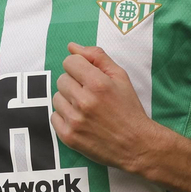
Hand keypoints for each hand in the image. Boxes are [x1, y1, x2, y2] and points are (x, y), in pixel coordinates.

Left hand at [51, 42, 167, 176]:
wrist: (136, 144)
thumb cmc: (129, 109)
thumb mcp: (120, 77)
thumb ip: (97, 57)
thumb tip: (72, 47)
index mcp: (98, 83)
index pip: (70, 62)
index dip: (79, 67)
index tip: (87, 76)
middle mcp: (84, 101)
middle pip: (62, 79)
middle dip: (74, 83)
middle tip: (90, 94)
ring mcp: (75, 120)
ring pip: (56, 97)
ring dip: (68, 100)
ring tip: (86, 108)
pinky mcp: (69, 136)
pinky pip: (54, 117)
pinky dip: (64, 117)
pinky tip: (81, 120)